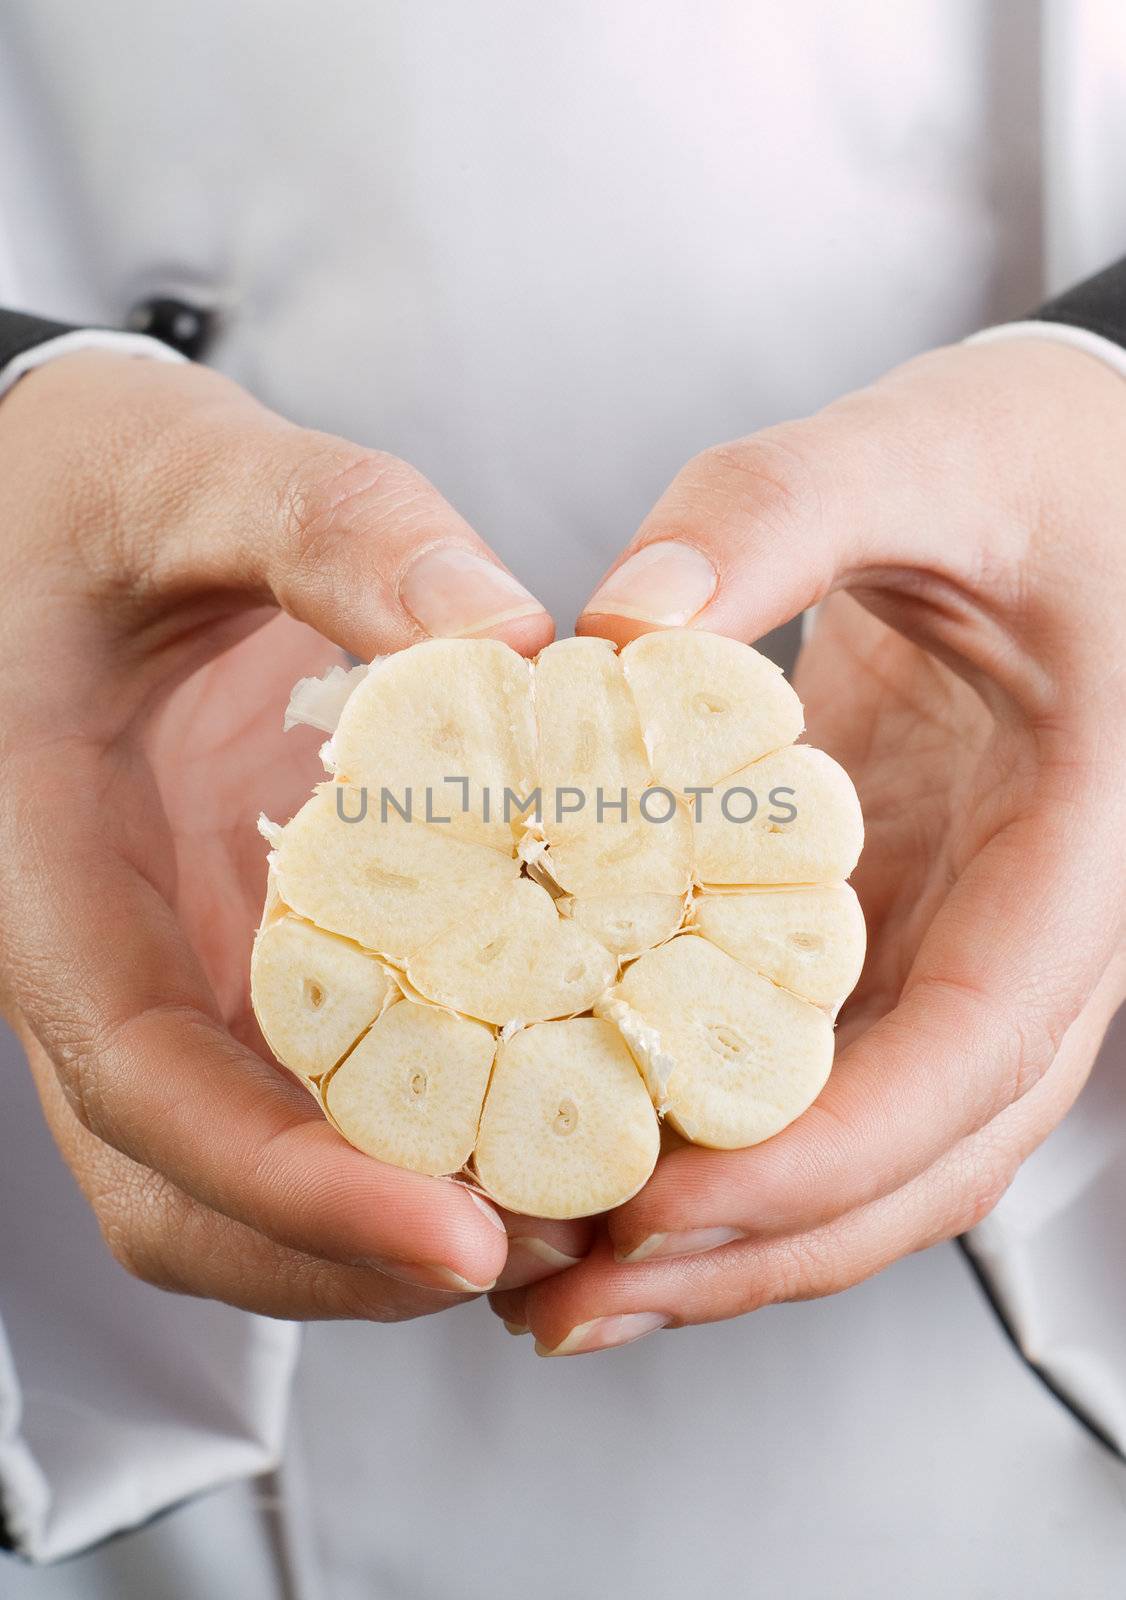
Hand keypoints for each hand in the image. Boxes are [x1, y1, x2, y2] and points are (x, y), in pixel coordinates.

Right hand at [0, 348, 581, 1318]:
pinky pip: (300, 1090)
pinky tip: (535, 1096)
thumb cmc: (89, 486)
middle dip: (351, 1255)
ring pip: (238, 1176)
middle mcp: (91, 953)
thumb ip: (339, 529)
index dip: (291, 1186)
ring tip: (571, 1201)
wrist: (49, 509)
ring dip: (385, 1224)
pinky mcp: (225, 953)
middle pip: (188, 1192)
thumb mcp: (195, 467)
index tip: (460, 1236)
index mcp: (40, 867)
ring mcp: (158, 966)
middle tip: (554, 1239)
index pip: (142, 1082)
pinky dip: (404, 1135)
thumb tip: (514, 635)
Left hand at [490, 337, 1125, 1353]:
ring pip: (871, 1157)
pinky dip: (716, 1147)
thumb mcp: (927, 445)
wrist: (1068, 484)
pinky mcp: (886, 937)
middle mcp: (1030, 937)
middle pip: (919, 1163)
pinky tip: (593, 1166)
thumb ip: (778, 510)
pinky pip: (815, 1079)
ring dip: (726, 1243)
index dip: (825, 1155)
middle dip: (750, 1253)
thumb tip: (614, 634)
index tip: (658, 1208)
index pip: (975, 1052)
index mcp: (1080, 849)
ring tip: (556, 1289)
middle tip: (565, 1300)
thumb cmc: (1044, 465)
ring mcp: (958, 949)